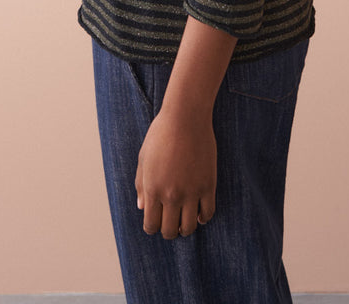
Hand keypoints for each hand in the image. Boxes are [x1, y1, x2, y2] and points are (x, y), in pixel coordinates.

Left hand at [134, 105, 216, 239]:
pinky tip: (199, 212)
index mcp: (152, 188)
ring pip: (189, 227)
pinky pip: (208, 213)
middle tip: (171, 223)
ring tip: (184, 219)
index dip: (152, 227)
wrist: (185, 117)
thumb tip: (142, 207)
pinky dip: (203, 217)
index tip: (156, 221)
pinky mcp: (208, 185)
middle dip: (168, 230)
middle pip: (169, 231)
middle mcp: (171, 195)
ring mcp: (191, 192)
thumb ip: (141, 184)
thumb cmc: (161, 134)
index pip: (151, 224)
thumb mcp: (144, 158)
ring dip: (185, 228)